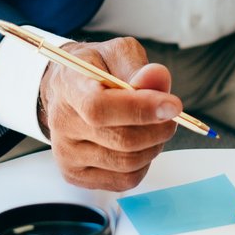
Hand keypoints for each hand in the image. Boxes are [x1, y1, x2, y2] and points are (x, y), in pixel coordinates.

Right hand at [39, 37, 180, 190]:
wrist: (67, 89)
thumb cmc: (95, 69)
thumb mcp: (117, 53)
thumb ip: (138, 66)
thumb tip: (157, 79)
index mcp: (68, 87)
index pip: (99, 108)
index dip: (140, 109)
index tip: (173, 105)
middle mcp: (62, 124)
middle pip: (121, 140)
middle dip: (158, 128)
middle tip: (171, 114)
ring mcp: (66, 154)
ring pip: (127, 163)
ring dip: (153, 146)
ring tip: (154, 126)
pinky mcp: (75, 175)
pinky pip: (124, 180)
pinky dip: (143, 164)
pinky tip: (139, 144)